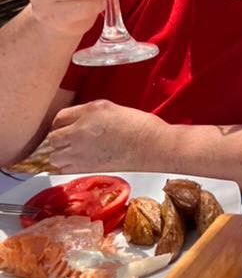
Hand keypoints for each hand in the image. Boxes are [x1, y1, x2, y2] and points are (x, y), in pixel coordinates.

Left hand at [46, 100, 166, 172]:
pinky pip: (65, 170)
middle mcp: (80, 133)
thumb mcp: (109, 107)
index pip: (58, 118)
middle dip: (59, 138)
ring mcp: (81, 154)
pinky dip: (69, 166)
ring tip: (74, 150)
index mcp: (87, 114)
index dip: (63, 122)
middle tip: (71, 138)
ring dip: (61, 153)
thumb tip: (72, 119)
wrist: (154, 148)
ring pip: (55, 157)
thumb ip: (85, 112)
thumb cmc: (138, 126)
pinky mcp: (87, 170)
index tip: (68, 125)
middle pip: (52, 139)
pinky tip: (81, 161)